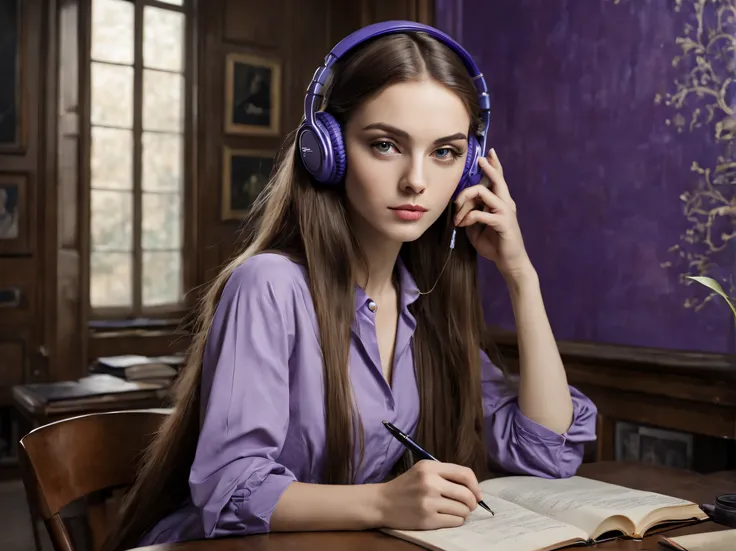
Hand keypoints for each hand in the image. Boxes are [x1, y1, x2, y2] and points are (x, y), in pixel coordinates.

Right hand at [377, 460, 481, 529]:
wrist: (382, 503)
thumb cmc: (406, 486)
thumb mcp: (422, 471)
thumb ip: (445, 475)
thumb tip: (474, 489)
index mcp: (430, 467)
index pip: (465, 474)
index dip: (476, 485)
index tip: (477, 494)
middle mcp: (430, 483)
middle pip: (466, 494)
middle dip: (472, 502)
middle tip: (469, 506)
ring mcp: (428, 502)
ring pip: (462, 510)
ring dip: (463, 512)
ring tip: (454, 511)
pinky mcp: (427, 519)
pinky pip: (455, 521)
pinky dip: (456, 521)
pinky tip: (447, 517)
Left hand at [454, 148, 531, 278]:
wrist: (509, 262)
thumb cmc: (494, 244)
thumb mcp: (477, 228)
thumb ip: (471, 214)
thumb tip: (461, 208)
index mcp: (501, 202)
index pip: (498, 180)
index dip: (494, 165)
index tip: (488, 153)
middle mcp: (506, 203)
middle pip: (495, 179)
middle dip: (487, 168)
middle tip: (480, 161)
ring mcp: (505, 211)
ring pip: (484, 192)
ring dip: (465, 200)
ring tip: (458, 214)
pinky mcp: (503, 222)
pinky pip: (481, 213)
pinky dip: (468, 217)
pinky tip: (463, 224)